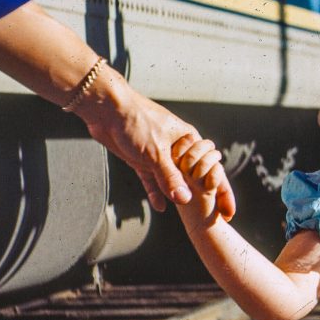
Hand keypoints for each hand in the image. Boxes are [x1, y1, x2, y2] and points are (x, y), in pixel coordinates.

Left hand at [81, 82, 235, 219]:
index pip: (206, 164)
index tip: (214, 200)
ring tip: (180, 211)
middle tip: (198, 210)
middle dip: (193, 190)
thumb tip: (184, 199)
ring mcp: (158, 153)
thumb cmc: (136, 121)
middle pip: (188, 174)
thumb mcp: (156, 153)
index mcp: (188, 139)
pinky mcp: (141, 158)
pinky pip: (151, 179)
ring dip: (172, 193)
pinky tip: (159, 206)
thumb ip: (170, 178)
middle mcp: (176, 146)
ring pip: (168, 178)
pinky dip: (154, 192)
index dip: (212, 182)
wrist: (105, 108)